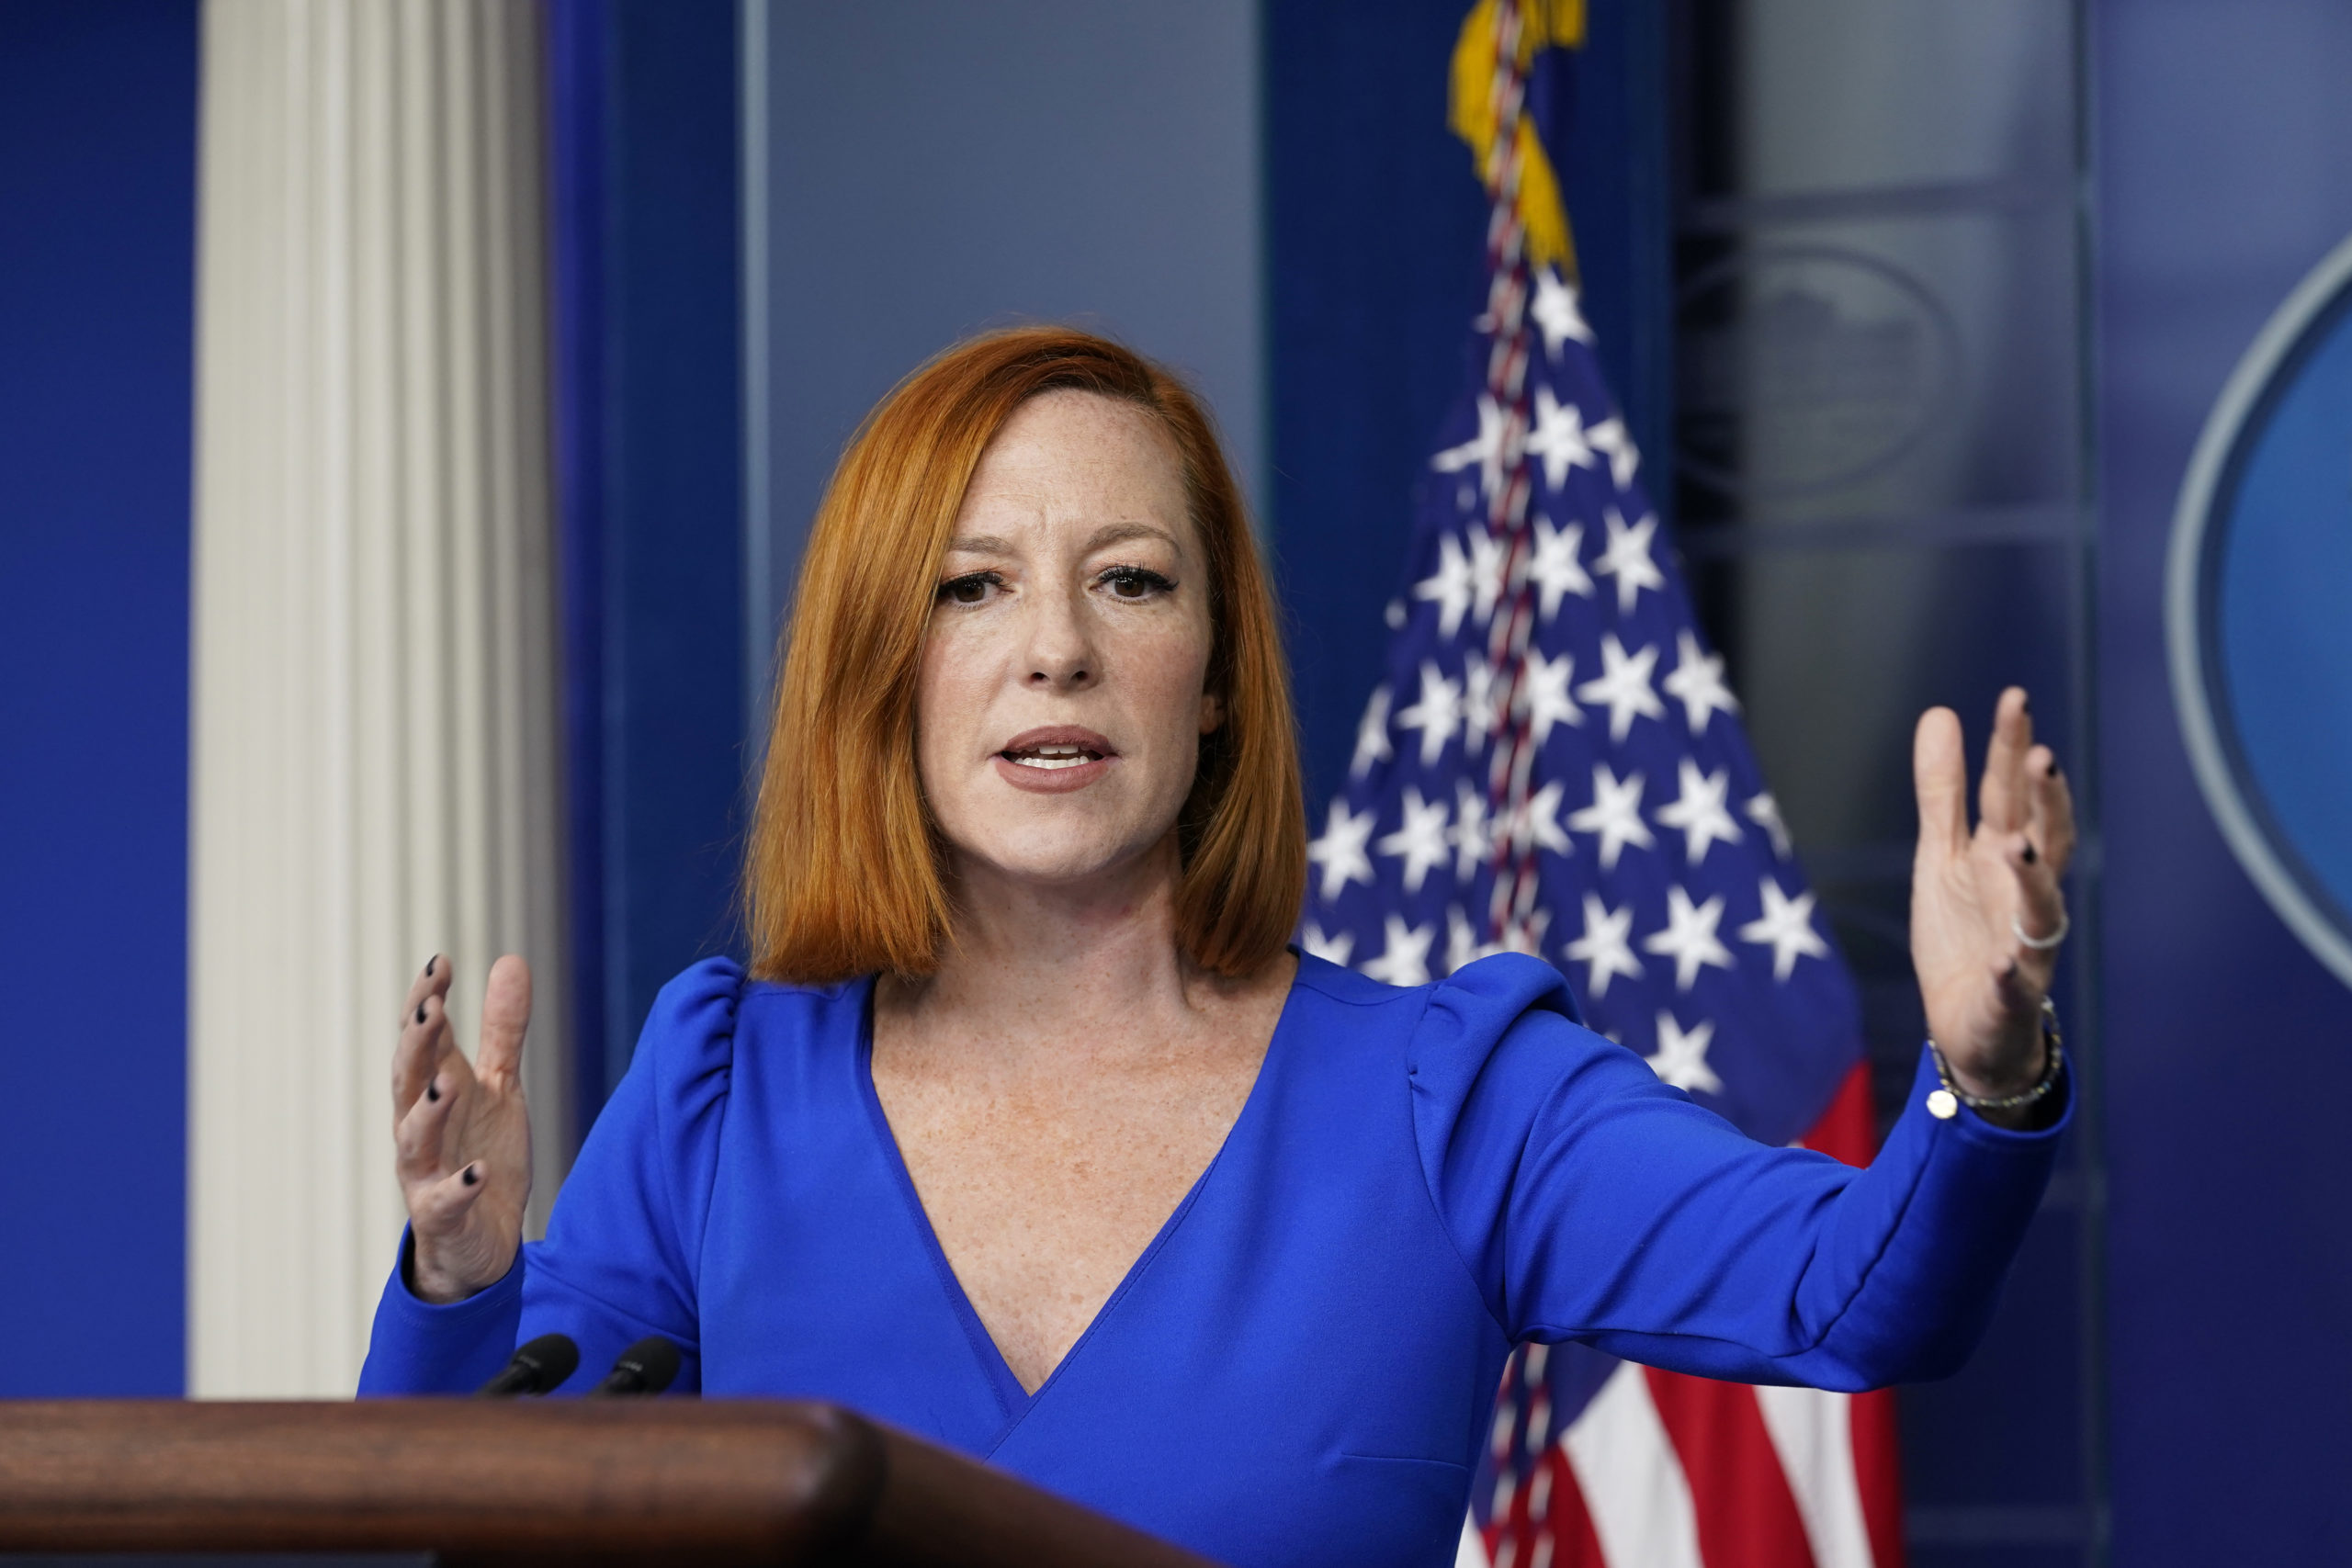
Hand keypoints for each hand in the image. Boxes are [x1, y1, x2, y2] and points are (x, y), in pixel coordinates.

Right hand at [391, 954, 533, 1302]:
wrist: (481, 1242)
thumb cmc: (480, 1154)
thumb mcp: (499, 1087)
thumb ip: (503, 1030)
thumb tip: (510, 960)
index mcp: (435, 1091)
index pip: (423, 1040)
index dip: (426, 1001)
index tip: (440, 962)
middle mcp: (420, 1128)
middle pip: (408, 1079)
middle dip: (416, 1043)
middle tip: (430, 1005)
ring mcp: (426, 1173)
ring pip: (414, 1137)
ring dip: (429, 1109)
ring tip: (448, 1082)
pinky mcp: (443, 1216)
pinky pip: (444, 1201)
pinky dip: (460, 1186)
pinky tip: (479, 1171)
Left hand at [1909, 688, 2075, 1112]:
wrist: (1971, 1025)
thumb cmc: (1964, 933)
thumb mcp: (1941, 855)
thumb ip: (1942, 792)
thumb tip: (1940, 713)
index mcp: (2005, 856)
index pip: (2013, 794)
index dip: (2013, 748)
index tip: (2015, 699)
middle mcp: (2026, 894)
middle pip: (2045, 839)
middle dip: (2045, 802)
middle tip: (2041, 758)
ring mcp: (2025, 945)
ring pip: (2041, 907)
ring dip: (2034, 877)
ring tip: (2021, 844)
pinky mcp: (2011, 996)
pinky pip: (2017, 985)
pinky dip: (2013, 975)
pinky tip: (2005, 964)